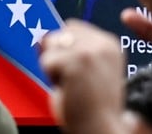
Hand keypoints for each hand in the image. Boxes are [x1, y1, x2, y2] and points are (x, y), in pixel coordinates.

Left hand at [39, 19, 128, 133]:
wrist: (100, 127)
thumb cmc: (92, 107)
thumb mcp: (86, 71)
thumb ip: (69, 51)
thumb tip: (42, 37)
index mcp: (109, 44)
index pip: (73, 27)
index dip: (66, 47)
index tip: (74, 68)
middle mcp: (101, 43)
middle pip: (60, 32)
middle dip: (58, 54)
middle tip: (71, 78)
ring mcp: (89, 51)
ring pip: (51, 44)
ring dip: (53, 65)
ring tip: (68, 83)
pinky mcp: (75, 62)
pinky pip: (47, 60)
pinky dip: (50, 76)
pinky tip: (65, 87)